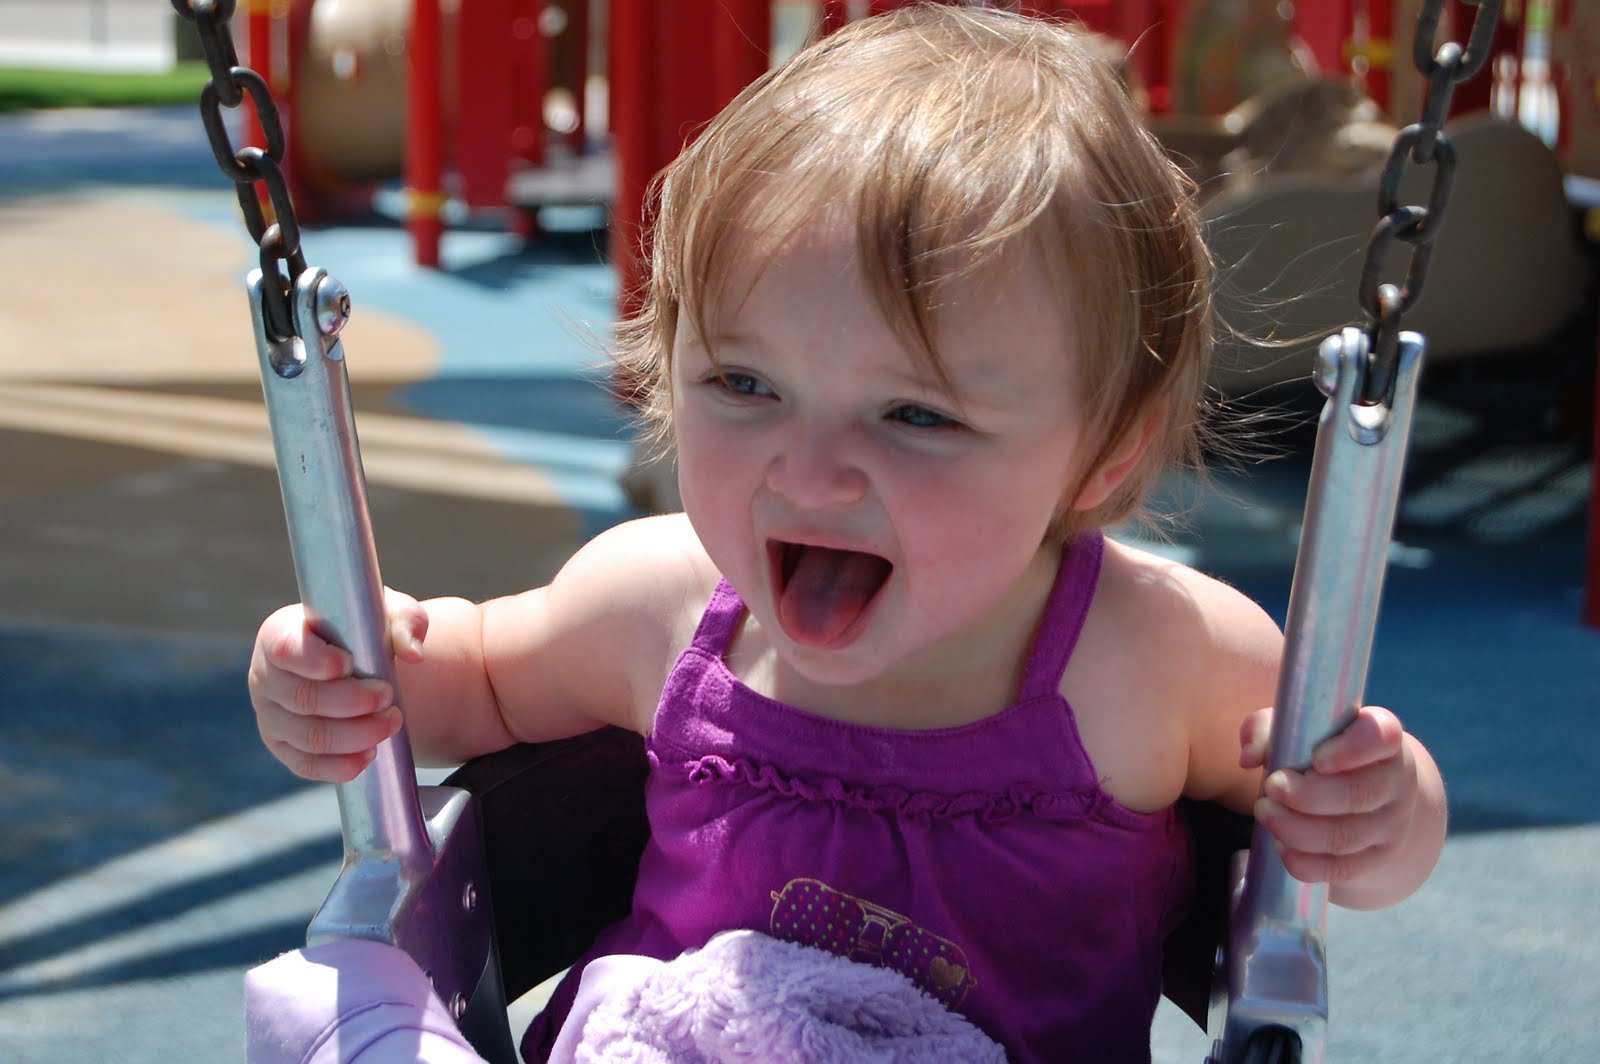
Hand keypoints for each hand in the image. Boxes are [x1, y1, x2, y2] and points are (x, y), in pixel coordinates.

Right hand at [248, 590, 429, 781]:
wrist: (356, 664)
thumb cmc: (362, 631)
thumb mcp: (385, 613)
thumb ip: (404, 620)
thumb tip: (414, 653)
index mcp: (280, 634)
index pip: (285, 649)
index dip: (314, 660)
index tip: (349, 664)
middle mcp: (266, 677)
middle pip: (302, 698)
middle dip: (351, 702)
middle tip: (388, 696)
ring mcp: (271, 716)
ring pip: (308, 736)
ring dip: (355, 735)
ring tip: (391, 723)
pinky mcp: (284, 748)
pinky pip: (306, 764)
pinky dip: (340, 765)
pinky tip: (369, 755)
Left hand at [1238, 704, 1420, 887]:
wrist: (1373, 802)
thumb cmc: (1326, 754)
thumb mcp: (1300, 730)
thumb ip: (1269, 730)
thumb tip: (1250, 756)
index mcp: (1383, 741)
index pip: (1381, 736)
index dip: (1352, 748)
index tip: (1316, 759)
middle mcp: (1395, 782)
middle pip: (1359, 794)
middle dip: (1307, 795)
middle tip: (1271, 787)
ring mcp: (1390, 826)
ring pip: (1345, 836)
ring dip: (1297, 829)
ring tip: (1265, 813)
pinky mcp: (1375, 860)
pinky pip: (1340, 869)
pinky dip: (1305, 862)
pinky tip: (1281, 847)